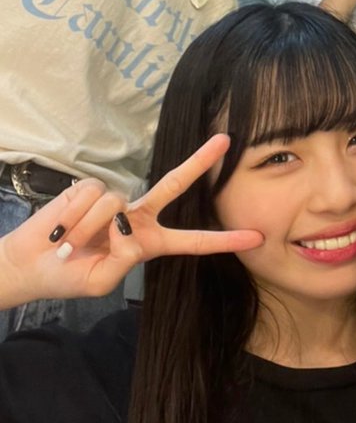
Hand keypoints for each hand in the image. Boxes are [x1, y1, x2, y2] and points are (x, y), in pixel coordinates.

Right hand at [0, 135, 262, 308]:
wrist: (33, 264)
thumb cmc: (70, 277)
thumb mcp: (101, 282)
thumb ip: (121, 262)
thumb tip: (126, 228)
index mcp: (149, 244)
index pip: (193, 242)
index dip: (223, 241)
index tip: (256, 236)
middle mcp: (138, 217)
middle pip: (175, 184)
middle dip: (200, 162)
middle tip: (226, 141)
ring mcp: (116, 200)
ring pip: (114, 204)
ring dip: (86, 230)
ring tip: (71, 245)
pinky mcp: (91, 186)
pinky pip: (92, 196)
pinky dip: (74, 217)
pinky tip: (63, 229)